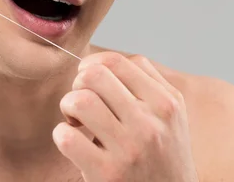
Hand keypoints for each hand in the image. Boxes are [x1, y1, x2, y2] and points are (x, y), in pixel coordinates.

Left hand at [53, 52, 198, 181]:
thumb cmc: (164, 157)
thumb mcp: (171, 116)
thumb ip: (147, 84)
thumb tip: (103, 62)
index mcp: (165, 103)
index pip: (117, 62)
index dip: (93, 64)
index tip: (88, 78)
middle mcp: (150, 123)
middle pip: (95, 76)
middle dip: (78, 84)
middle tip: (81, 102)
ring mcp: (129, 148)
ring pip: (80, 101)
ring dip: (68, 107)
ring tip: (76, 121)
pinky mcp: (108, 174)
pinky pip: (67, 138)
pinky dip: (62, 135)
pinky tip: (72, 142)